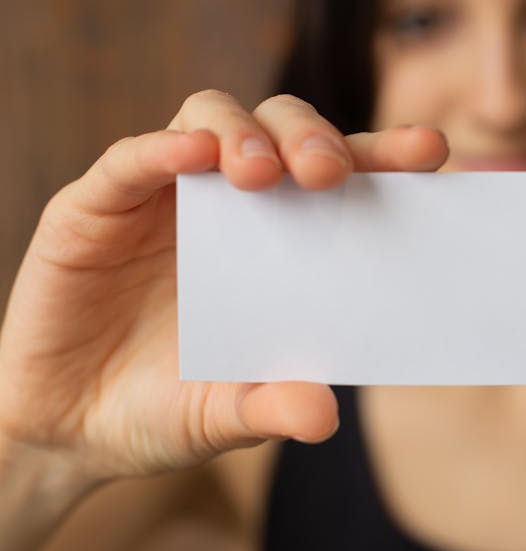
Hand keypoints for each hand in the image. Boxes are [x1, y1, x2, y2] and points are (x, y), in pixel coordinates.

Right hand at [0, 91, 447, 480]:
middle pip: (280, 129)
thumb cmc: (161, 411)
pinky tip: (190, 156)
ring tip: (263, 173)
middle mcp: (226, 206)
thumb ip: (270, 407)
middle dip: (313, 137)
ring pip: (210, 118)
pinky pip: (130, 159)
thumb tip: (324, 415)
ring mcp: (161, 198)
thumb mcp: (223, 415)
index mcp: (277, 242)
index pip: (338, 179)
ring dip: (244, 135)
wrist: (68, 432)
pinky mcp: (94, 207)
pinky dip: (161, 149)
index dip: (382, 156)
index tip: (431, 152)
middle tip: (331, 173)